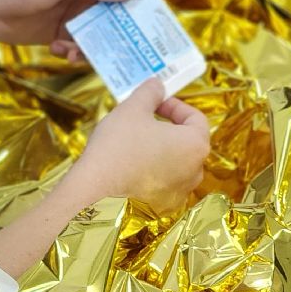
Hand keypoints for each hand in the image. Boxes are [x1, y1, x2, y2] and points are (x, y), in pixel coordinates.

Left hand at [0, 0, 138, 55]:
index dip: (145, 2)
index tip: (159, 25)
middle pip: (119, 14)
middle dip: (124, 33)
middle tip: (132, 53)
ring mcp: (73, 13)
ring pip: (101, 35)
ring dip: (96, 47)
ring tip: (79, 52)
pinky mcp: (59, 33)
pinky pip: (80, 47)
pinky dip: (75, 53)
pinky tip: (60, 51)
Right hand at [61, 79, 208, 212]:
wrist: (94, 192)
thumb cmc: (117, 146)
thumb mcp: (132, 109)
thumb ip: (150, 92)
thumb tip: (158, 84)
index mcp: (196, 145)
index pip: (196, 118)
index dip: (174, 105)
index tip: (154, 103)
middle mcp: (196, 171)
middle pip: (187, 142)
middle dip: (167, 128)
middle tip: (142, 121)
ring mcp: (181, 193)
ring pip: (175, 164)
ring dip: (160, 151)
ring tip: (133, 145)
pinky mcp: (164, 207)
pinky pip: (163, 184)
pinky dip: (152, 173)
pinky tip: (129, 168)